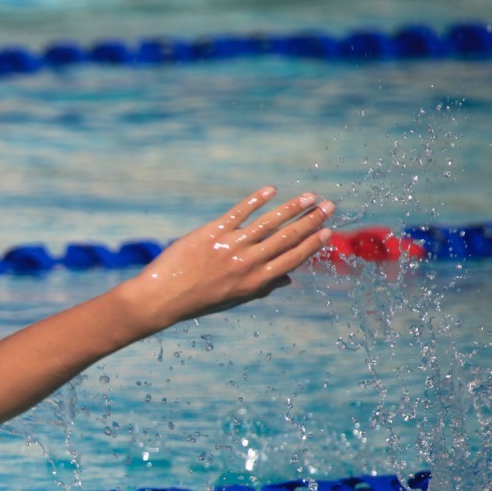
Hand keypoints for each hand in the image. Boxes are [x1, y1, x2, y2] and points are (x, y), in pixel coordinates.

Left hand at [123, 187, 333, 330]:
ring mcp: (231, 246)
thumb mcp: (234, 300)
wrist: (162, 297)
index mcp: (255, 282)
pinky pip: (240, 212)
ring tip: (310, 196)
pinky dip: (257, 200)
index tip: (327, 230)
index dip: (312, 244)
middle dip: (311, 220)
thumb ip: (262, 288)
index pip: (292, 259)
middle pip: (287, 238)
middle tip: (329, 206)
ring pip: (270, 222)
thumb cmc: (199, 300)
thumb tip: (289, 279)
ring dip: (293, 207)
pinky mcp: (213, 232)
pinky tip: (271, 190)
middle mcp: (247, 263)